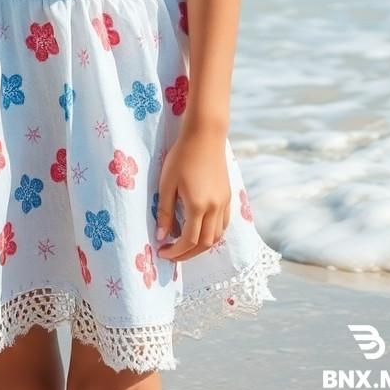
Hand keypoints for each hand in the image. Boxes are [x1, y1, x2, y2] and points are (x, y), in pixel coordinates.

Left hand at [155, 123, 230, 263]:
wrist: (205, 135)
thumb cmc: (182, 156)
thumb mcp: (167, 183)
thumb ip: (164, 212)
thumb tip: (161, 237)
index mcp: (198, 205)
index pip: (189, 240)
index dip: (175, 251)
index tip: (161, 252)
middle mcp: (215, 208)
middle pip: (205, 244)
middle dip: (187, 254)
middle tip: (171, 254)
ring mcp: (224, 203)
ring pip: (217, 237)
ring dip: (201, 246)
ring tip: (184, 244)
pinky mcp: (228, 196)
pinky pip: (223, 224)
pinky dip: (212, 234)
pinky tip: (200, 229)